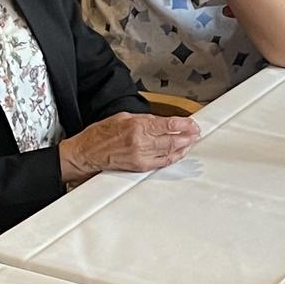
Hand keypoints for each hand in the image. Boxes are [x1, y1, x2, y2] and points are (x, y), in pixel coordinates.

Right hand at [60, 111, 200, 184]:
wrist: (88, 152)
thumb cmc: (101, 134)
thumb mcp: (123, 117)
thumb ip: (144, 119)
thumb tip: (161, 122)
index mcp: (137, 126)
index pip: (168, 125)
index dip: (184, 125)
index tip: (192, 124)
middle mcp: (140, 142)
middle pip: (172, 140)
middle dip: (187, 136)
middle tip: (196, 133)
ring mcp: (141, 156)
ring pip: (169, 152)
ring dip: (183, 147)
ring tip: (191, 142)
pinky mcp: (140, 166)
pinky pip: (162, 162)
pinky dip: (173, 157)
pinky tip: (179, 153)